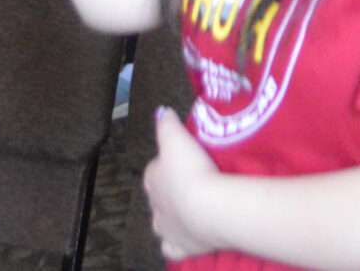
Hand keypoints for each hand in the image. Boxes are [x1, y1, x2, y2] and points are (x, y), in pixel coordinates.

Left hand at [144, 107, 224, 262]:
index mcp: (152, 179)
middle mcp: (154, 206)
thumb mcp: (177, 137)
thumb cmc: (191, 169)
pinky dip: (177, 243)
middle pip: (158, 197)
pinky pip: (172, 248)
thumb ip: (167, 123)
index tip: (185, 160)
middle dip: (170, 192)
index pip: (154, 170)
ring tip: (189, 210)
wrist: (208, 207)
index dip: (168, 164)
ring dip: (171, 217)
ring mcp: (166, 229)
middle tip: (192, 183)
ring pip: (162, 223)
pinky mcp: (180, 247)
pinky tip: (188, 236)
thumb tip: (160, 111)